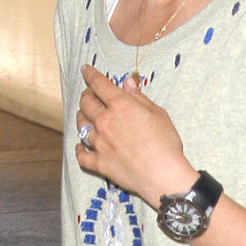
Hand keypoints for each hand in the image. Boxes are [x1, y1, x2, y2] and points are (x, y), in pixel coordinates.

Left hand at [76, 64, 195, 208]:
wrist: (163, 176)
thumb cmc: (165, 143)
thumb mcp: (158, 113)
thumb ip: (139, 97)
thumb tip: (127, 83)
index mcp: (120, 105)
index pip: (99, 84)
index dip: (90, 74)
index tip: (85, 70)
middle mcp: (105, 122)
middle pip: (86, 103)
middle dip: (86, 95)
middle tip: (90, 95)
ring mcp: (100, 143)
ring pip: (81, 125)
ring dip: (82, 117)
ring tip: (86, 116)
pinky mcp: (99, 163)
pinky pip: (82, 154)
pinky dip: (80, 149)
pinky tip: (82, 146)